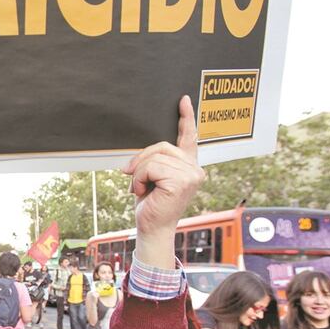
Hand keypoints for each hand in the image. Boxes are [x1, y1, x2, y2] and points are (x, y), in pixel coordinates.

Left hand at [122, 96, 204, 266]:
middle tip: (134, 178)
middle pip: (161, 146)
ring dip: (140, 173)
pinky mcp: (182, 181)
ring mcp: (191, 175)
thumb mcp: (152, 177)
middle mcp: (194, 168)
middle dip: (142, 161)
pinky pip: (151, 167)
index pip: (189, 137)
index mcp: (188, 165)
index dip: (187, 117)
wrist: (152, 228)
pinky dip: (141, 178)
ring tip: (142, 188)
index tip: (182, 100)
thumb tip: (141, 155)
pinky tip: (144, 191)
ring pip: (154, 158)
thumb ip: (155, 161)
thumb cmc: (152, 205)